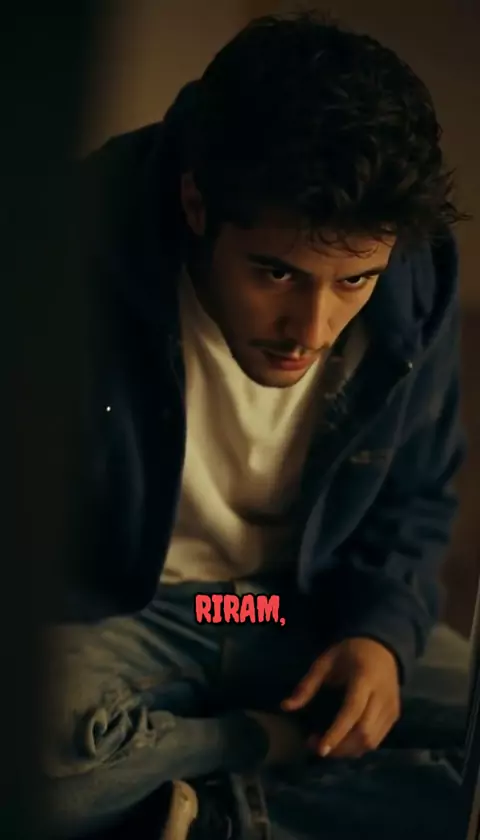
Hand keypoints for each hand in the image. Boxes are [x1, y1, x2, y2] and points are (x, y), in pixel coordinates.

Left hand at [281, 637, 400, 757]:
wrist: (383, 647)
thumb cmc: (350, 653)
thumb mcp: (326, 661)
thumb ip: (307, 685)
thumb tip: (285, 707)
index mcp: (364, 678)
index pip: (352, 711)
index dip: (337, 733)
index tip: (320, 749)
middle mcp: (382, 696)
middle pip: (364, 733)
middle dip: (340, 747)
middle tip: (316, 747)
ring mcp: (391, 707)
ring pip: (372, 741)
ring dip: (348, 751)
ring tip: (327, 746)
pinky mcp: (395, 716)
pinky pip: (377, 739)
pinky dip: (359, 747)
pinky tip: (343, 742)